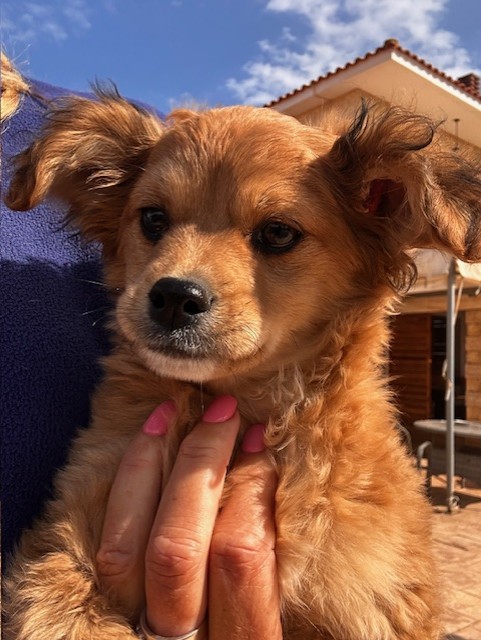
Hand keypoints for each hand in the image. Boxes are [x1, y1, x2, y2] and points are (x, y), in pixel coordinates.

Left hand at [96, 395, 281, 639]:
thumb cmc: (240, 634)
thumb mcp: (268, 617)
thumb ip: (268, 564)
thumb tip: (263, 470)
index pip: (242, 555)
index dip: (251, 485)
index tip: (260, 439)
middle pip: (180, 544)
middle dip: (203, 464)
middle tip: (226, 413)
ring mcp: (134, 628)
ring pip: (129, 544)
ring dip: (153, 468)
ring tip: (175, 413)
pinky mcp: (105, 613)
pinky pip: (106, 548)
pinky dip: (124, 488)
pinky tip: (143, 446)